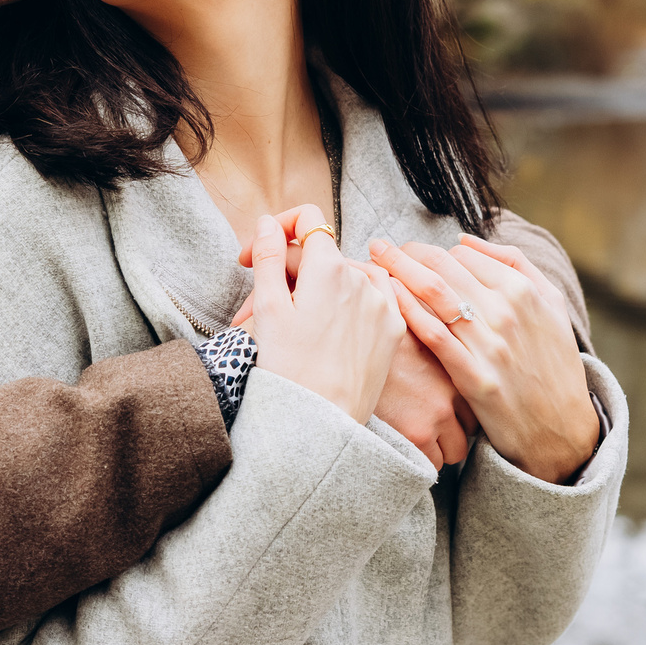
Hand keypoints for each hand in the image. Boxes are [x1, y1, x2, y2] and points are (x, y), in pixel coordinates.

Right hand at [245, 213, 403, 423]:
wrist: (322, 423)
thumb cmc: (289, 369)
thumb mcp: (268, 308)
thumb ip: (270, 255)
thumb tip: (268, 221)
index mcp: (329, 268)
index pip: (308, 221)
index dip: (277, 229)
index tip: (255, 255)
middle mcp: (362, 279)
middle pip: (321, 256)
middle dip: (287, 272)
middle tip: (252, 307)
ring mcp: (383, 304)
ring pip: (345, 278)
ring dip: (317, 288)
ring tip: (291, 321)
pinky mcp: (393, 330)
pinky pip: (373, 299)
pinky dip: (350, 302)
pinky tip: (329, 323)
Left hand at [370, 233, 599, 482]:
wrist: (560, 426)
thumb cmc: (553, 361)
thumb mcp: (552, 303)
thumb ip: (514, 262)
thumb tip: (464, 239)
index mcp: (523, 289)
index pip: (463, 254)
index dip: (433, 251)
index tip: (414, 255)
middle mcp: (506, 312)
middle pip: (442, 266)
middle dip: (405, 251)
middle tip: (381, 247)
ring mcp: (490, 345)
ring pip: (433, 293)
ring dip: (398, 270)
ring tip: (375, 259)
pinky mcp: (474, 377)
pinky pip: (433, 334)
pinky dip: (407, 309)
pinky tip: (387, 297)